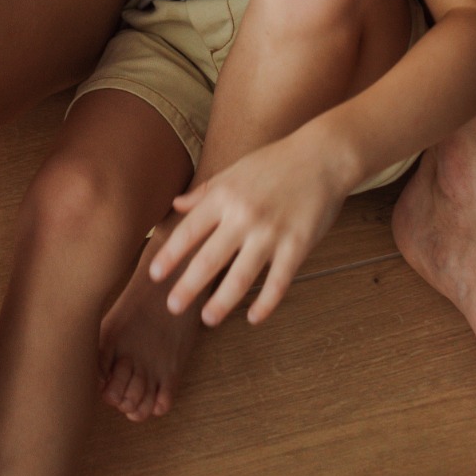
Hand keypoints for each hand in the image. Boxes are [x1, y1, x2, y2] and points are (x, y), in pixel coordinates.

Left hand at [148, 131, 347, 326]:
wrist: (321, 156)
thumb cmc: (274, 162)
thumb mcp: (234, 171)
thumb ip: (205, 192)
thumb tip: (176, 205)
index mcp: (224, 196)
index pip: (189, 231)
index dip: (170, 255)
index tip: (155, 275)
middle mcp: (243, 216)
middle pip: (209, 259)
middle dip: (188, 286)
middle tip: (172, 307)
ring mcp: (271, 233)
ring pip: (240, 277)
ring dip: (222, 302)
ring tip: (208, 319)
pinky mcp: (297, 246)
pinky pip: (278, 283)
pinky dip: (265, 304)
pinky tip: (253, 318)